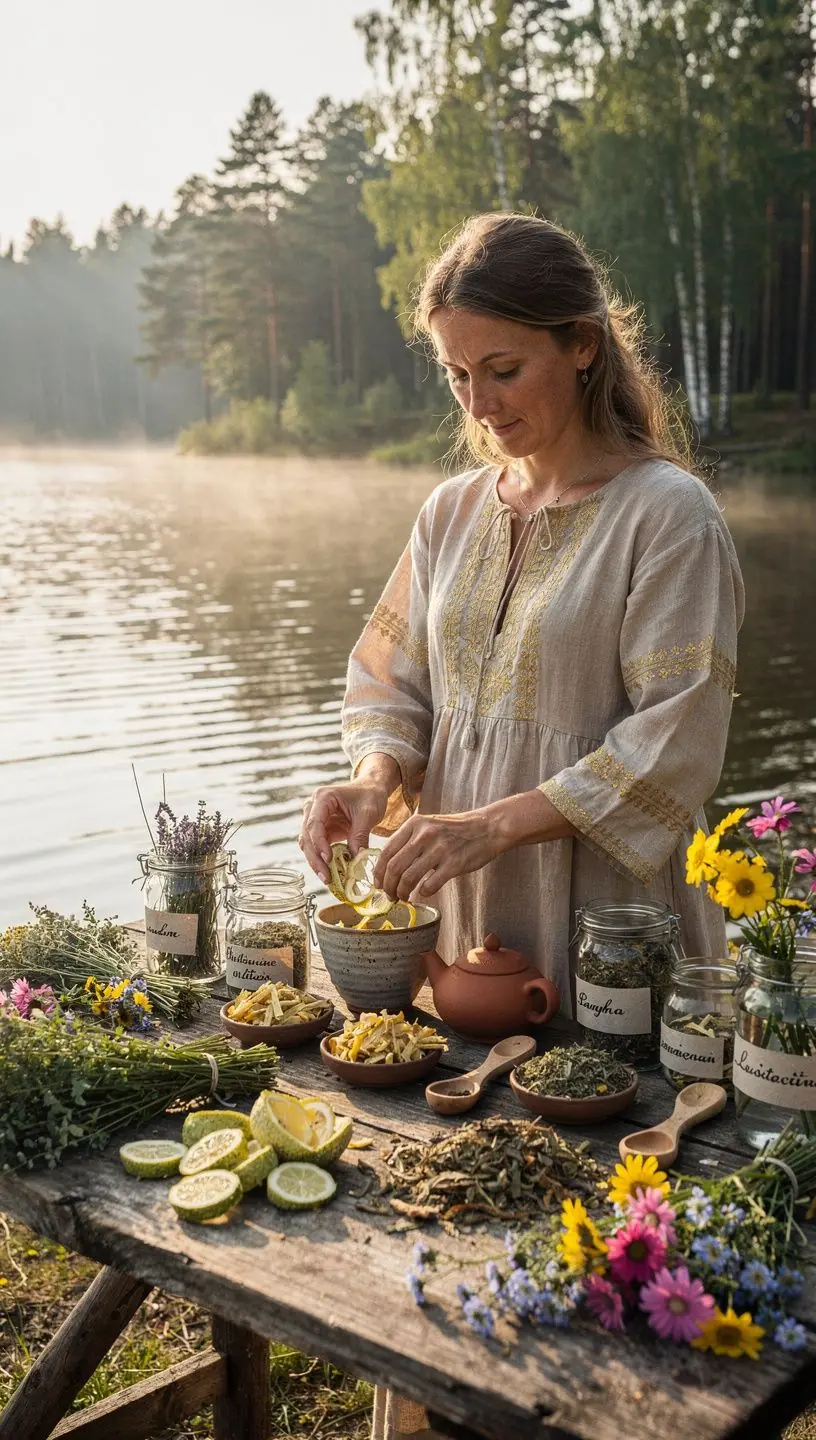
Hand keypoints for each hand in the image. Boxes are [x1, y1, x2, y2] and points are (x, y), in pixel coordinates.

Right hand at [299, 781, 387, 884]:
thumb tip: (355, 859)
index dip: (319, 843)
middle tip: (326, 877)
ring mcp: (315, 820)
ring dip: (316, 862)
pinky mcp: (321, 831)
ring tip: (327, 879)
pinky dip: (322, 861)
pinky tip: (330, 873)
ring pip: (308, 845)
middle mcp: (313, 808)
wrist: (371, 791)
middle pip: (307, 836)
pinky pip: (317, 848)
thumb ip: (360, 834)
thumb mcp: (368, 813)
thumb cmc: (369, 796)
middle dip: (315, 858)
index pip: (314, 823)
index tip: (328, 859)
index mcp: (323, 798)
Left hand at [372, 809, 502, 900]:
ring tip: (404, 897)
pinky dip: (423, 893)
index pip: (386, 852)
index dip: (379, 872)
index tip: (378, 885)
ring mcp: (440, 849)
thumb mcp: (428, 825)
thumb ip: (408, 840)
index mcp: (414, 824)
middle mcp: (424, 835)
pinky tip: (424, 893)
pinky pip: (430, 885)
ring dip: (403, 893)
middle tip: (390, 896)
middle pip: (394, 867)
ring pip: (409, 878)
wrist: (487, 827)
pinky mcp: (454, 863)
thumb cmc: (455, 830)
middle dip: (389, 887)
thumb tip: (388, 865)